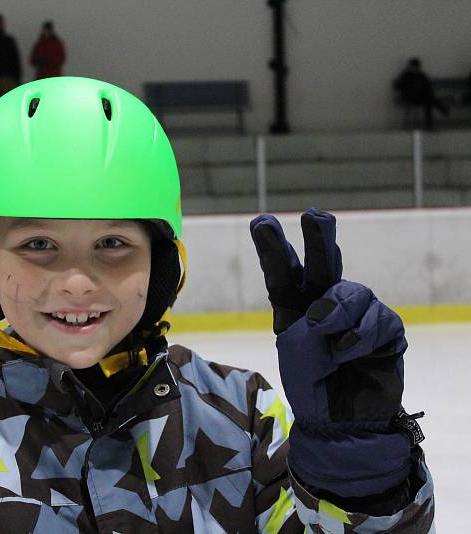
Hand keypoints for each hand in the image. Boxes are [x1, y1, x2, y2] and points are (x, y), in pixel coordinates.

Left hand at [250, 208, 417, 497]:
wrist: (341, 421)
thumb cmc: (310, 383)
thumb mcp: (297, 349)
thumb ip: (313, 321)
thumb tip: (334, 304)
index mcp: (293, 305)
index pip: (283, 273)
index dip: (274, 248)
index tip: (262, 222)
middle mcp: (324, 302)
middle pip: (322, 264)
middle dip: (319, 238)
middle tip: (314, 215)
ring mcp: (356, 313)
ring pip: (353, 292)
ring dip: (337, 313)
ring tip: (325, 338)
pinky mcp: (384, 329)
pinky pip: (376, 320)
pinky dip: (359, 338)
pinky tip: (349, 355)